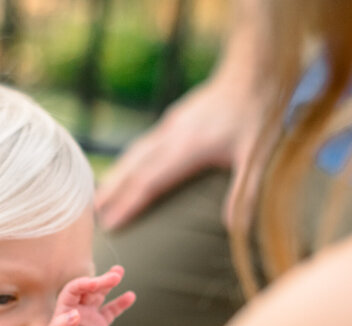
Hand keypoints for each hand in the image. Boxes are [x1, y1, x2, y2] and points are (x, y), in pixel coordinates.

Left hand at [33, 266, 134, 325]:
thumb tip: (74, 314)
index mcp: (64, 309)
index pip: (73, 289)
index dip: (84, 284)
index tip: (96, 283)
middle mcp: (76, 308)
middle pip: (89, 289)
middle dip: (102, 281)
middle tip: (116, 275)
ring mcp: (89, 315)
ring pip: (100, 295)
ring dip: (108, 283)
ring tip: (119, 272)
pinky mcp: (99, 324)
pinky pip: (111, 310)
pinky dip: (120, 303)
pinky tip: (130, 296)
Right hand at [95, 77, 263, 230]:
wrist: (255, 69)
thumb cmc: (259, 112)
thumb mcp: (257, 155)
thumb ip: (244, 191)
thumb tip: (233, 229)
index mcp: (187, 148)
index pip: (149, 181)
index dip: (128, 205)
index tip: (110, 225)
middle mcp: (172, 136)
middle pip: (133, 168)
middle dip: (112, 193)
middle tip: (92, 216)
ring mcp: (172, 124)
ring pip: (135, 153)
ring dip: (115, 176)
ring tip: (99, 196)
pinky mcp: (176, 117)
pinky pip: (144, 144)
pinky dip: (129, 160)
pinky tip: (127, 167)